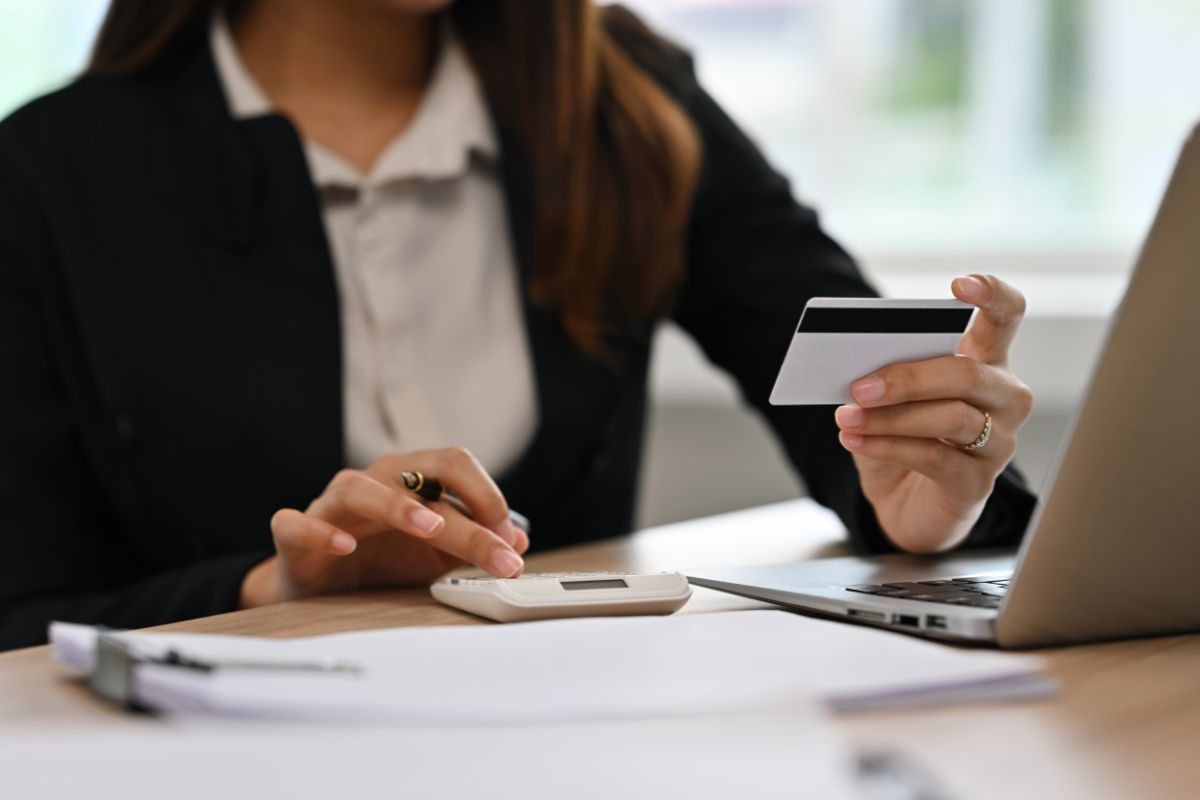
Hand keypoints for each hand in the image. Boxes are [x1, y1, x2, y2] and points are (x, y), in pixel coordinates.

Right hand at [240, 448, 529, 607]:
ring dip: (396, 506)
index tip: (512, 540)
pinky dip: (321, 532)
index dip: (490, 498)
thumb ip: (473, 544)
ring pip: (358, 488)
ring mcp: (332, 504)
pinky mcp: (294, 532)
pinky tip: (345, 547)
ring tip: (430, 528)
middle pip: (421, 478)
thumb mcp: (437, 555)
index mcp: (411, 479)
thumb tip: (519, 540)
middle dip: (467, 516)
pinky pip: (299, 523)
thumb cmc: (382, 560)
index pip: (455, 466)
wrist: (324, 587)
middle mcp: (375, 482)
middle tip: (499, 551)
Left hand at [833, 275, 1033, 552]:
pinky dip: (888, 447)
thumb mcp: (889, 399)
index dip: (992, 295)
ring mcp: (998, 444)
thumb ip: (883, 375)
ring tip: (846, 417)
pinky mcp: (977, 484)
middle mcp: (1004, 399)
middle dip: (909, 377)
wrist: (905, 504)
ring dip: (890, 417)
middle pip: (969, 374)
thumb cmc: (902, 438)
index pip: (1007, 317)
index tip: (959, 285)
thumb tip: (856, 367)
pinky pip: (935, 459)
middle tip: (859, 385)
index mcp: (986, 361)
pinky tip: (855, 441)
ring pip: (952, 418)